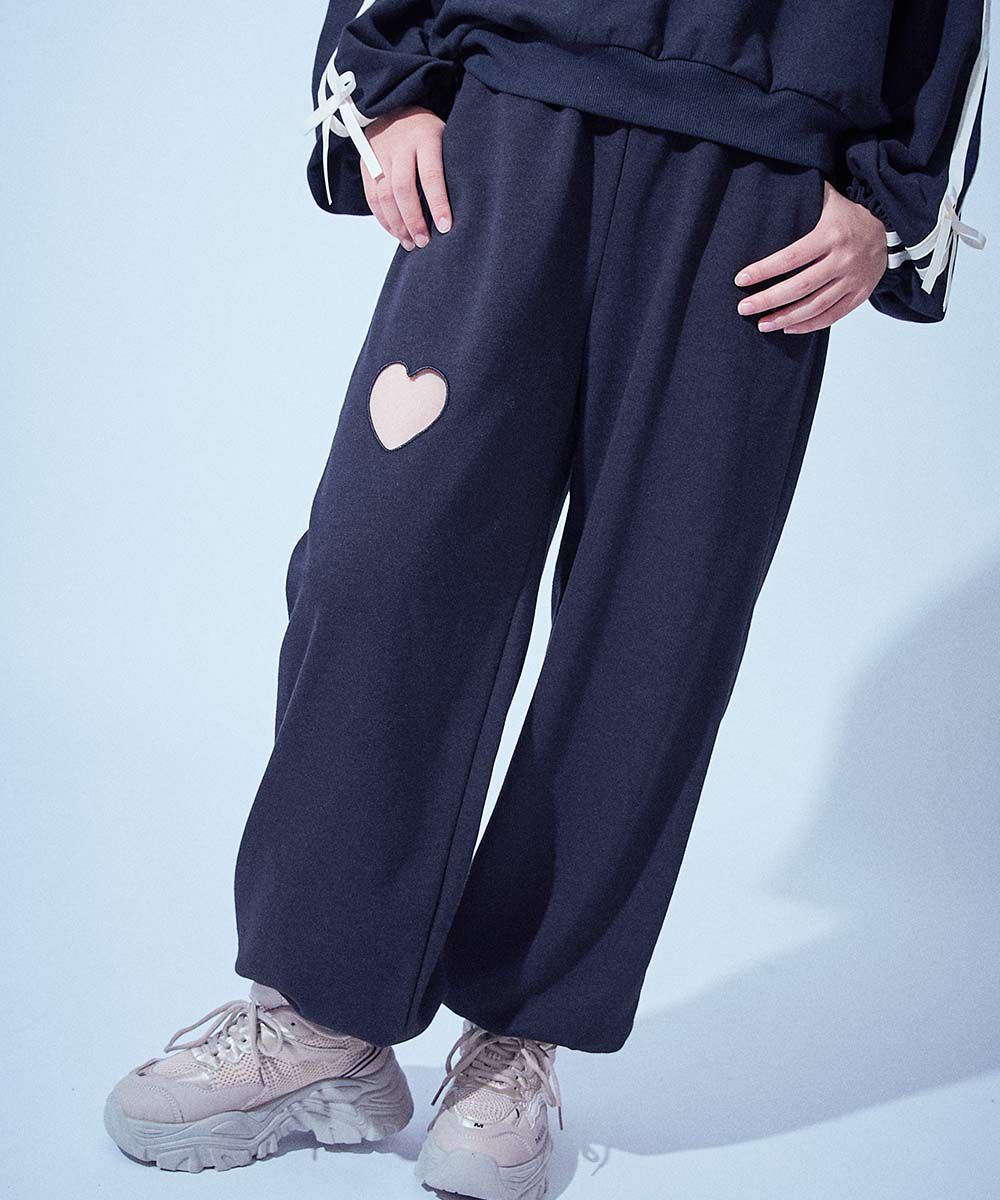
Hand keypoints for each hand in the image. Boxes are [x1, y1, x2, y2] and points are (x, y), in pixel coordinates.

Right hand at [362, 106, 452, 250]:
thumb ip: (448, 166)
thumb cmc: (429, 132)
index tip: (444, 228)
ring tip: (410, 243)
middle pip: (403, 189)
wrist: (394, 106)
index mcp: (425, 137)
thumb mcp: (444, 138)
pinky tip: (395, 232)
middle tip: (424, 242)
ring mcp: (380, 153)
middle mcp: (400, 144)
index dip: (438, 204)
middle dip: (413, 220)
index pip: (431, 175)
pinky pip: (371, 196)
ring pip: (384, 196)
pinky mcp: (366, 162)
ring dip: (397, 225)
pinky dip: (383, 218)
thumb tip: (462, 206)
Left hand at [734, 181, 887, 332]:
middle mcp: (843, 260)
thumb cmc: (848, 214)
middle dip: (769, 300)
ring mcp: (853, 280)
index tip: (741, 280)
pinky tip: (788, 327)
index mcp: (831, 235)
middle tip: (744, 308)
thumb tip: (769, 187)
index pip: (791, 257)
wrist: (891, 226)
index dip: (764, 270)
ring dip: (786, 318)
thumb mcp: (828, 199)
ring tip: (762, 324)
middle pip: (800, 287)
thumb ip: (802, 197)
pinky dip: (809, 325)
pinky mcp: (860, 294)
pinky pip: (832, 316)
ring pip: (815, 306)